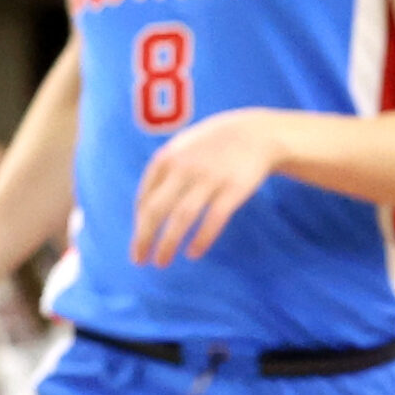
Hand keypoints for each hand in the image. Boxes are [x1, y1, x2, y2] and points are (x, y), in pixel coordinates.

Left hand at [131, 107, 284, 267]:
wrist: (256, 132)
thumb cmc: (211, 146)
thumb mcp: (180, 150)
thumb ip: (161, 175)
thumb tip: (141, 210)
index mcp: (165, 159)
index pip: (144, 199)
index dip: (138, 224)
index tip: (138, 243)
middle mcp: (183, 168)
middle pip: (156, 209)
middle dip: (144, 237)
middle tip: (138, 260)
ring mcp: (208, 178)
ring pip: (181, 217)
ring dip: (168, 243)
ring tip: (161, 262)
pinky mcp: (234, 189)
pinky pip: (213, 219)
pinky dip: (201, 238)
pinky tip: (193, 254)